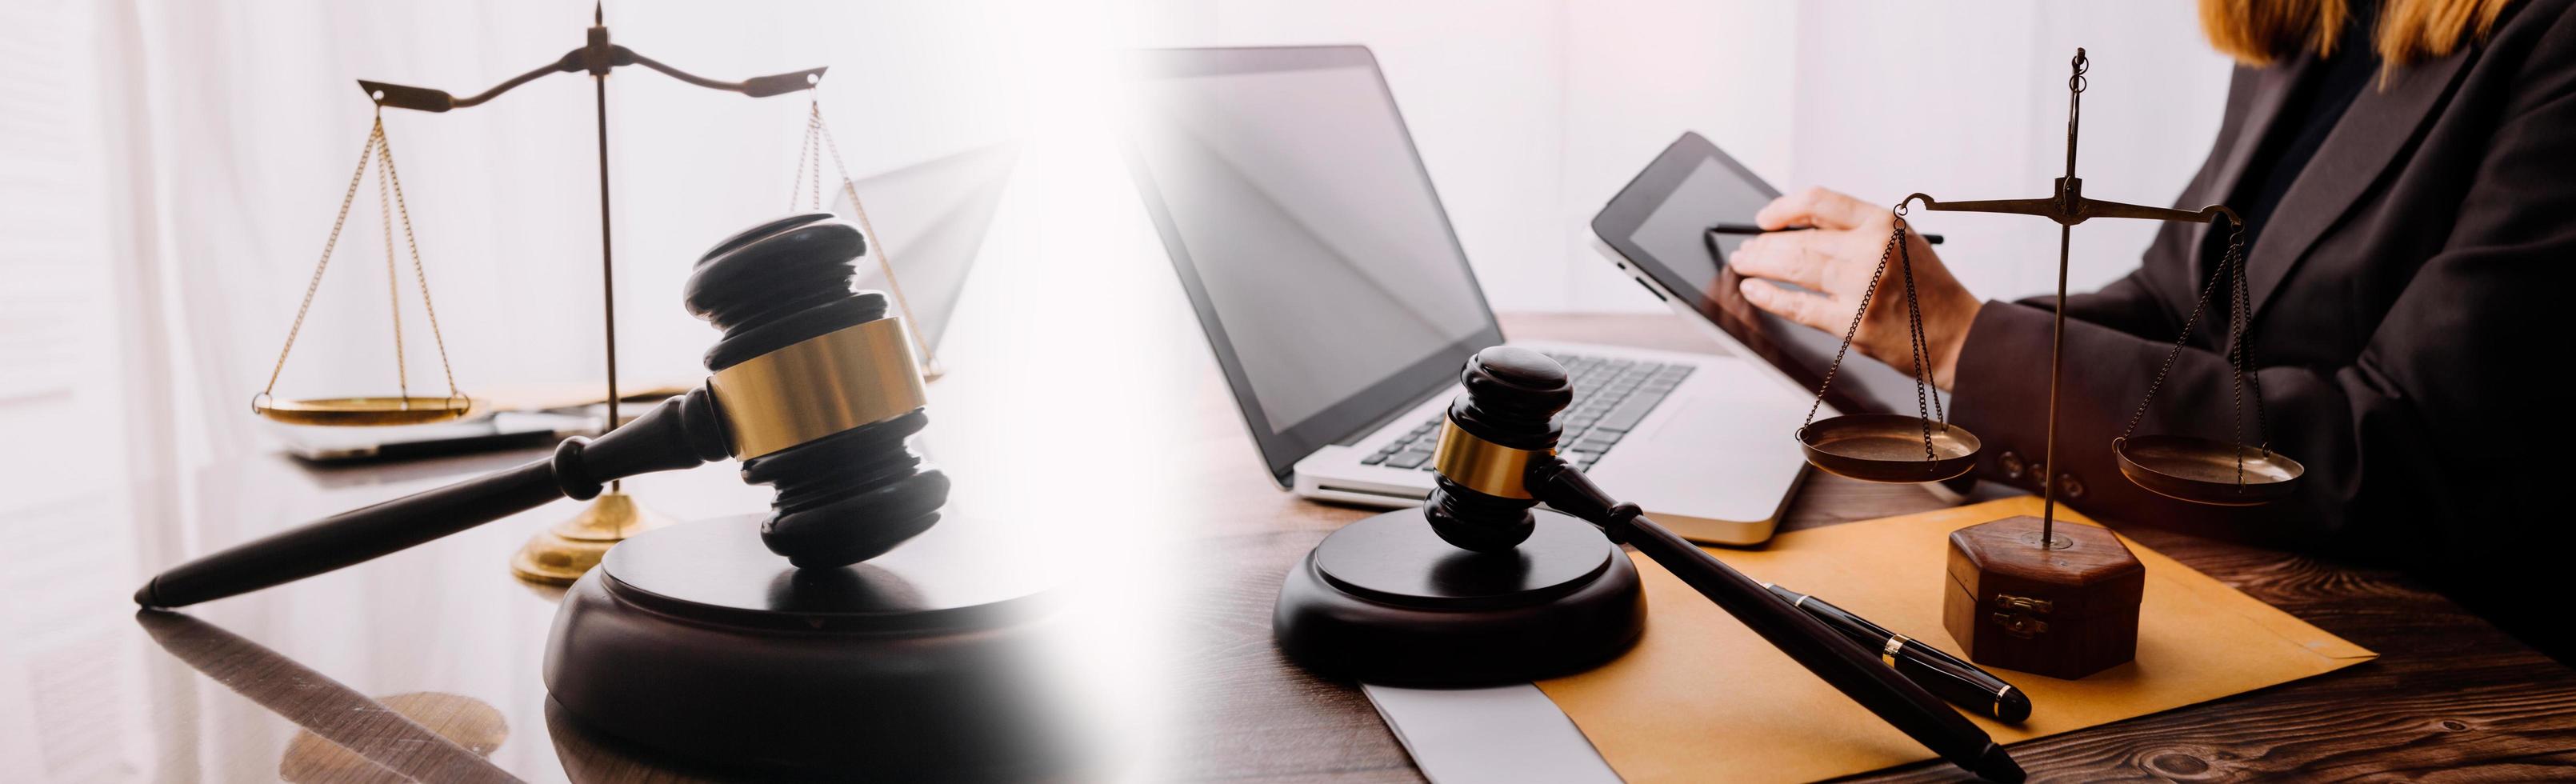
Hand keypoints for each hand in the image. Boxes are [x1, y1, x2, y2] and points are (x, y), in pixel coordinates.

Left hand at [1729, 187, 1982, 389]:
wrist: (1957, 334)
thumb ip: (1855, 230)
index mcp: (1885, 223)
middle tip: (1747, 248)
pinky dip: (1769, 296)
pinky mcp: (1853, 323)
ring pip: (1795, 267)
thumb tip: (1794, 226)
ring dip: (1759, 264)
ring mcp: (1863, 287)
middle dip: (1763, 244)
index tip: (1766, 219)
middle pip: (1801, 238)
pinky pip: (1798, 306)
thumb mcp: (1901, 242)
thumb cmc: (1926, 290)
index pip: (1820, 201)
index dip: (1784, 208)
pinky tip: (1753, 290)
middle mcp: (1873, 250)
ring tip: (1743, 264)